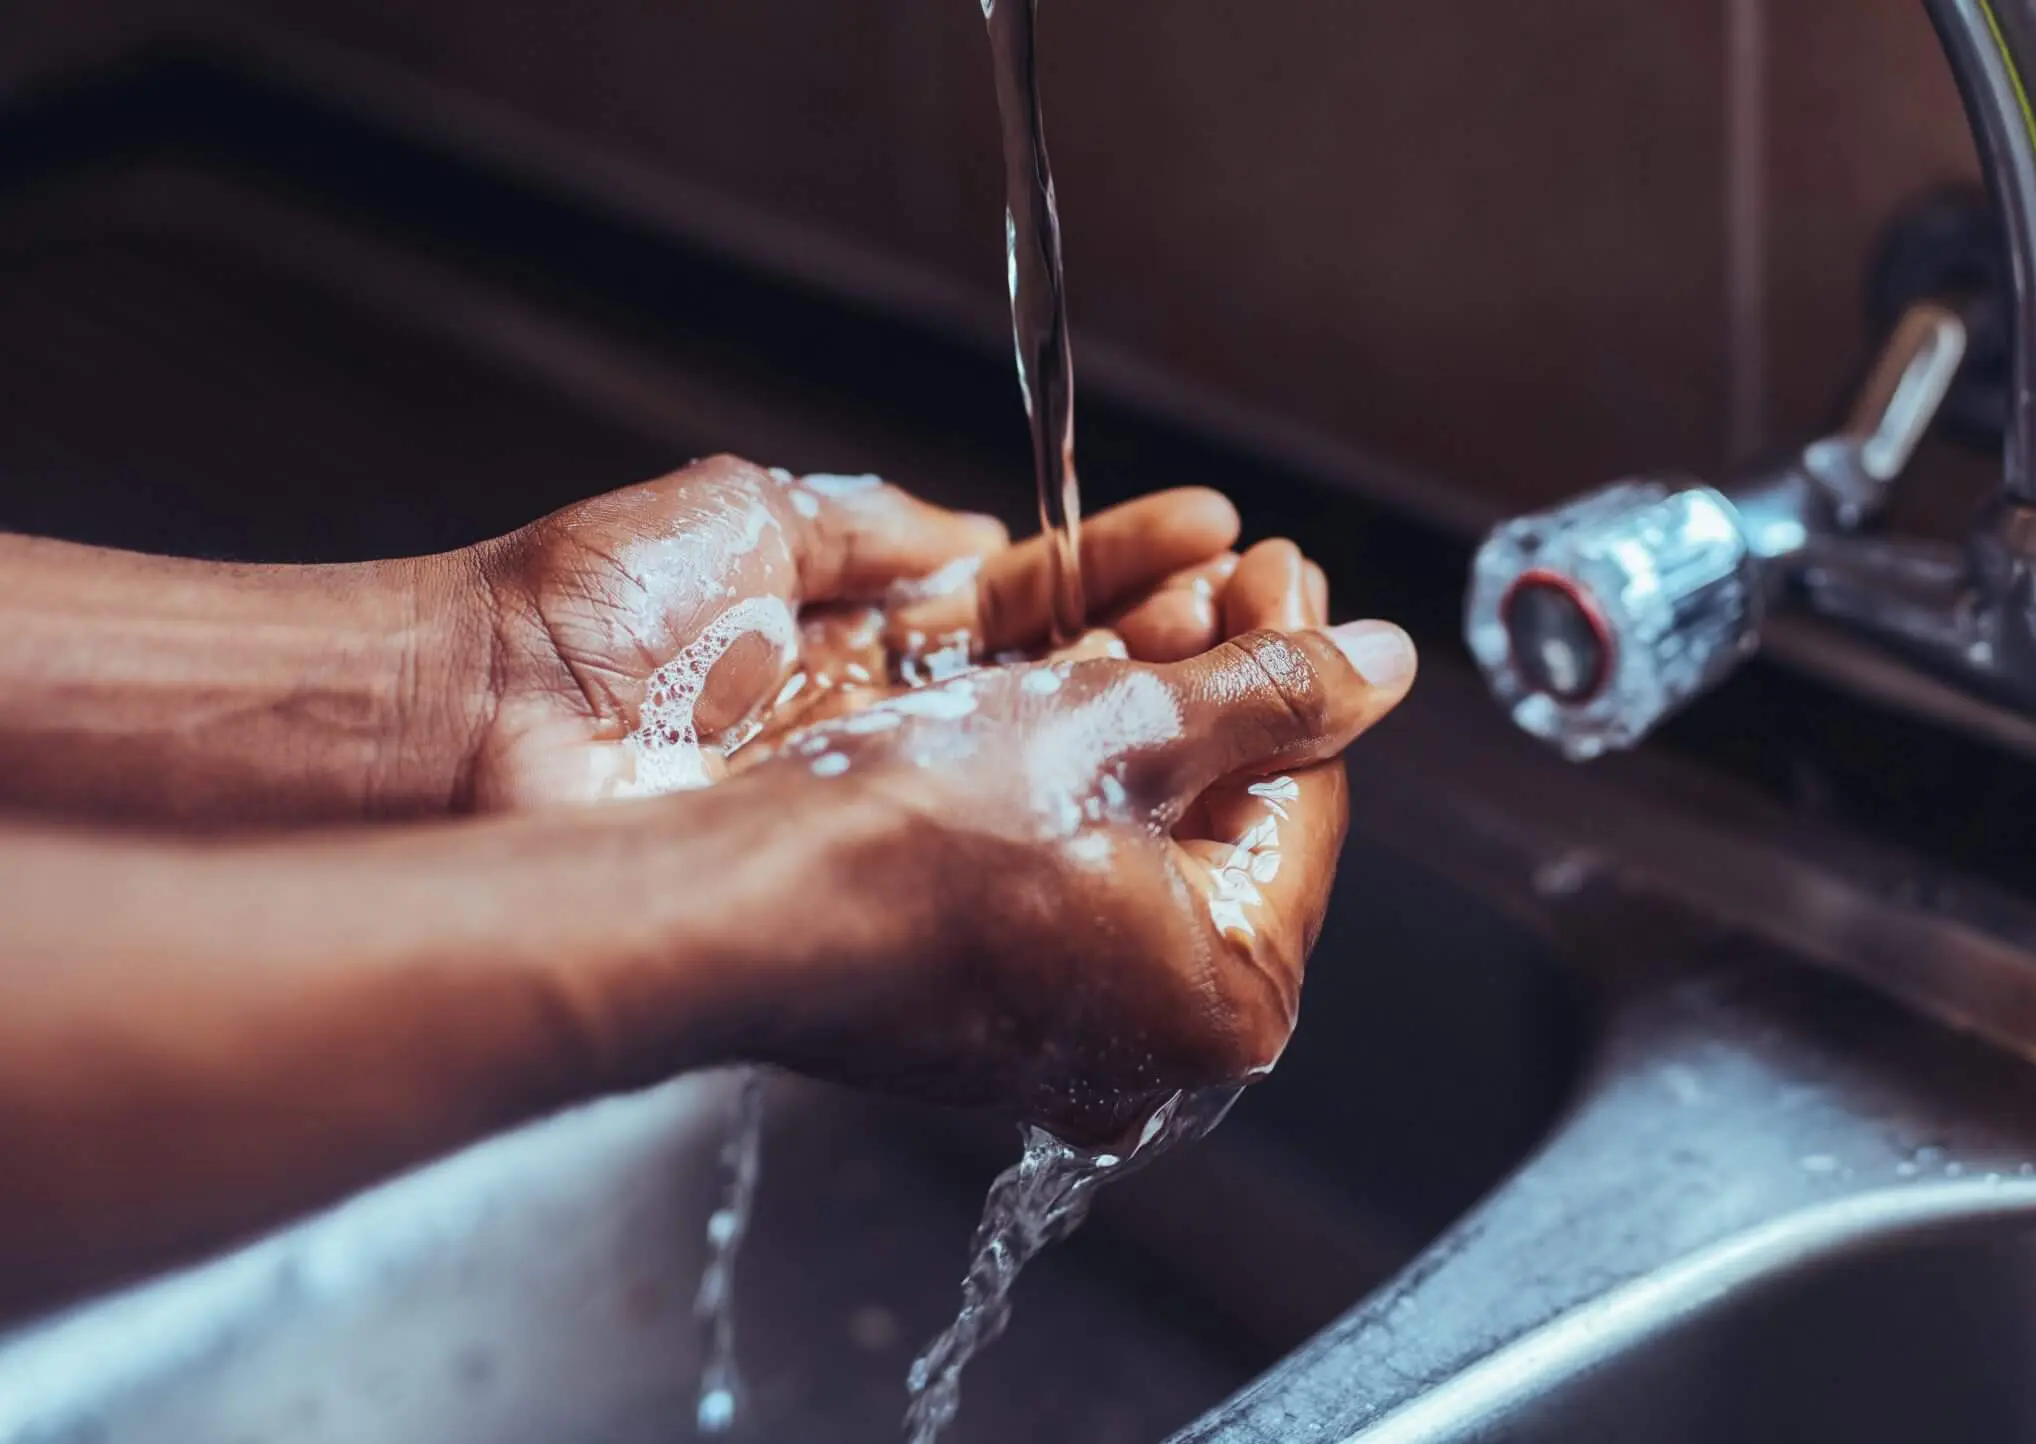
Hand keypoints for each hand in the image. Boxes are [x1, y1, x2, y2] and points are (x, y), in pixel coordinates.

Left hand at [455, 455, 1240, 807]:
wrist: (479, 728)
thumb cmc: (584, 615)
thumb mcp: (753, 516)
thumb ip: (879, 531)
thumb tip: (987, 537)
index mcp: (867, 642)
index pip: (1035, 604)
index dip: (1126, 570)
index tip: (1218, 540)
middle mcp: (898, 735)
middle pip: (1075, 685)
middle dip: (1184, 635)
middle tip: (1277, 596)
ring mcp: (894, 811)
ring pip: (1069, 756)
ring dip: (1173, 695)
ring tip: (1263, 635)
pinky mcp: (876, 875)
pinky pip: (1017, 831)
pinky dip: (1108, 784)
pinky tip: (1191, 739)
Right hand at [713, 540, 1411, 1140]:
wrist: (724, 900)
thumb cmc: (916, 836)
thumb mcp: (1125, 724)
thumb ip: (1271, 690)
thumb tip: (1380, 663)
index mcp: (1222, 997)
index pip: (1304, 803)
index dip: (1302, 664)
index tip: (1283, 569)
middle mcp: (1145, 1034)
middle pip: (1222, 814)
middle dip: (1226, 675)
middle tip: (1232, 568)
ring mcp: (1053, 1019)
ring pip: (1134, 826)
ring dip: (1148, 700)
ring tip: (1150, 592)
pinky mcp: (971, 986)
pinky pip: (1053, 855)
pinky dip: (1065, 763)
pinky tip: (1059, 671)